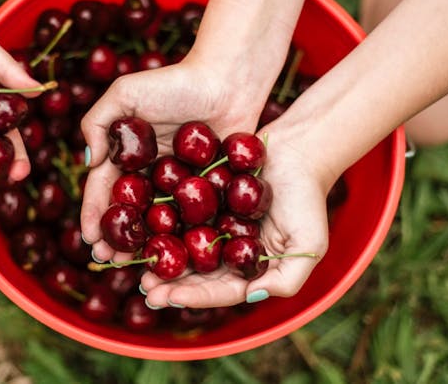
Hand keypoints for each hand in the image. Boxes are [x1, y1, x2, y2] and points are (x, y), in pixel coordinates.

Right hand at [79, 58, 266, 262]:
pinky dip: (183, 239)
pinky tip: (176, 257)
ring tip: (136, 266)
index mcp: (129, 155)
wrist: (228, 80)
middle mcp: (152, 174)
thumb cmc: (175, 82)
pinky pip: (193, 218)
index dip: (96, 214)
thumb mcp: (126, 92)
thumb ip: (98, 121)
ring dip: (146, 245)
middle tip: (108, 258)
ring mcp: (181, 185)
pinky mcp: (210, 190)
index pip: (105, 189)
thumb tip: (90, 162)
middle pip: (130, 213)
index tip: (90, 237)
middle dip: (116, 237)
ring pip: (159, 222)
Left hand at [138, 124, 329, 307]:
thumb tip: (251, 297)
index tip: (168, 297)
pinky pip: (178, 216)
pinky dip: (161, 225)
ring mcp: (213, 226)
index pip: (220, 290)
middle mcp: (228, 251)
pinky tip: (142, 230)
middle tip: (145, 288)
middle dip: (169, 284)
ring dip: (160, 259)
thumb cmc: (308, 198)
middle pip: (195, 274)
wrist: (298, 149)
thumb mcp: (309, 244)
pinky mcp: (202, 201)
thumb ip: (287, 278)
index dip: (195, 296)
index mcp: (250, 268)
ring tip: (138, 265)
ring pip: (182, 248)